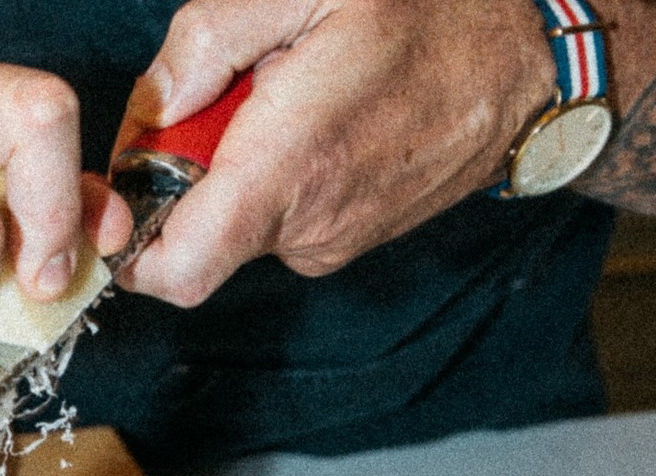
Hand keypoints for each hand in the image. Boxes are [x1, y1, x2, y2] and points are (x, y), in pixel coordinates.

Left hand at [110, 0, 555, 305]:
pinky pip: (277, 218)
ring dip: (230, 169)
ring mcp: (332, 242)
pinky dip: (269, 175)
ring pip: (235, 224)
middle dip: (182, 174)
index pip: (173, 269)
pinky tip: (310, 120)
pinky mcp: (349, 240)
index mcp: (286, 170)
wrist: (531, 61)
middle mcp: (308, 226)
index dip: (128, 247)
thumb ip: (207, 40)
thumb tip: (150, 103)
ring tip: (282, 99)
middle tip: (226, 98)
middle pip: (192, 236)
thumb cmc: (428, 14)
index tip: (125, 189)